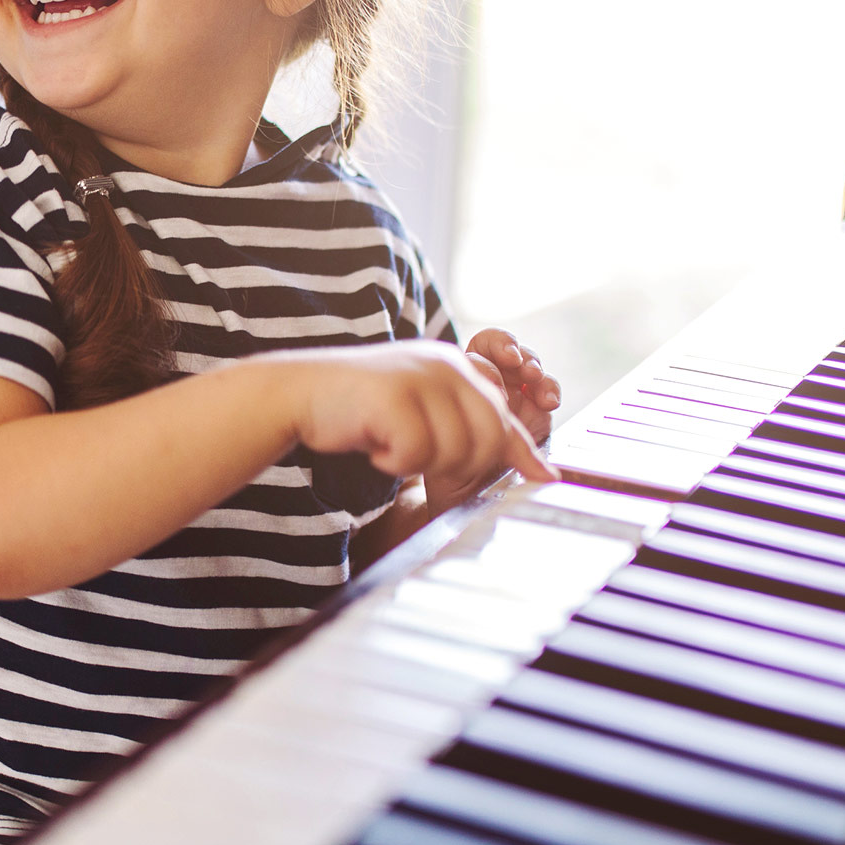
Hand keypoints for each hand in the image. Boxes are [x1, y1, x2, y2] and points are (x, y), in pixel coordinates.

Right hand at [272, 340, 557, 489]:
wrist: (297, 393)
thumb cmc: (359, 409)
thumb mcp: (421, 409)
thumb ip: (468, 426)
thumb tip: (538, 470)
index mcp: (456, 365)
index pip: (503, 414)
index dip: (523, 452)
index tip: (546, 479)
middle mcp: (446, 365)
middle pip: (488, 438)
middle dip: (460, 466)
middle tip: (418, 461)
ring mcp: (421, 378)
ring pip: (455, 450)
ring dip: (420, 464)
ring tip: (391, 446)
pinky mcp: (397, 396)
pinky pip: (416, 454)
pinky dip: (393, 462)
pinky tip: (374, 445)